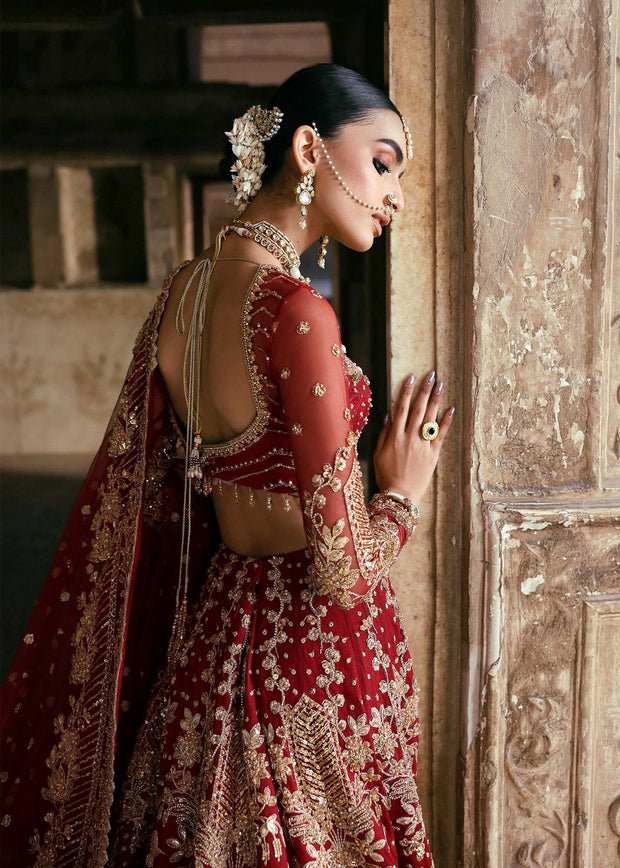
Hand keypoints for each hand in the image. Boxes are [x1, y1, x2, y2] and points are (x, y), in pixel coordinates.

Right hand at [373, 371, 454, 504]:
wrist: (400, 495)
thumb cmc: (386, 475)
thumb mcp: (378, 453)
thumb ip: (384, 433)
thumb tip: (389, 415)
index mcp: (394, 436)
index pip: (401, 408)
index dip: (407, 392)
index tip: (411, 378)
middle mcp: (409, 438)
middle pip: (418, 409)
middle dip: (424, 390)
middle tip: (431, 375)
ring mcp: (422, 446)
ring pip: (430, 418)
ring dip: (436, 400)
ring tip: (440, 385)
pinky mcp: (433, 455)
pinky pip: (441, 436)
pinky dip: (446, 422)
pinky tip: (450, 409)